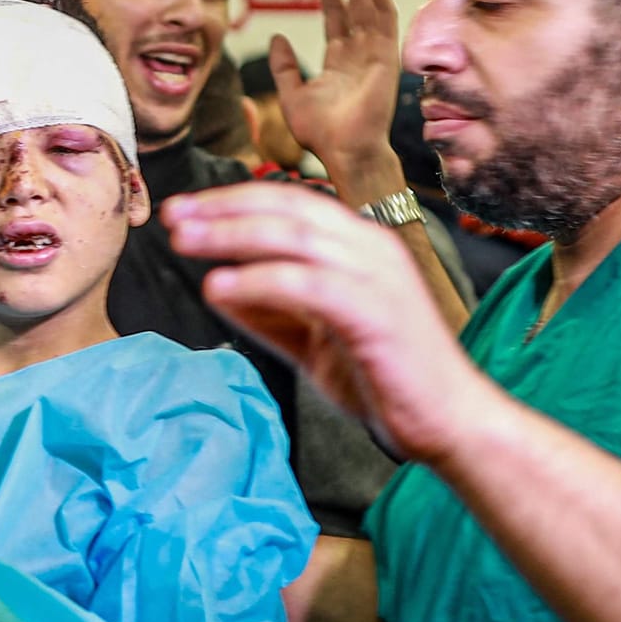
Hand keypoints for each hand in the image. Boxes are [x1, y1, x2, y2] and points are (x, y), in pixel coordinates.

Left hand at [163, 181, 486, 462]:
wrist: (446, 421)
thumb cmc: (384, 379)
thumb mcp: (314, 340)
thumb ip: (270, 312)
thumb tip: (216, 284)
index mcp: (361, 246)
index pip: (291, 204)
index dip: (234, 201)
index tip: (185, 209)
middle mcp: (372, 248)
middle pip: (288, 209)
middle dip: (225, 208)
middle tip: (174, 216)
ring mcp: (377, 276)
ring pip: (294, 238)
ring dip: (233, 236)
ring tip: (186, 242)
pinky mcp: (375, 312)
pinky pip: (307, 286)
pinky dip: (259, 282)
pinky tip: (218, 286)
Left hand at [270, 0, 402, 194]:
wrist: (345, 153)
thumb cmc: (322, 134)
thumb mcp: (292, 95)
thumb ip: (284, 66)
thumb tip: (277, 36)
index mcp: (339, 61)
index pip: (334, 13)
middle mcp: (359, 52)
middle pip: (354, 0)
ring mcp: (374, 52)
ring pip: (369, 1)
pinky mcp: (386, 56)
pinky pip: (383, 16)